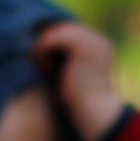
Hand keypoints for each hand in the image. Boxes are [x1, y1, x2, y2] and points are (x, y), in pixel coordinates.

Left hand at [33, 20, 125, 140]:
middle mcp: (99, 40)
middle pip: (66, 28)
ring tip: (42, 64)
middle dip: (49, 40)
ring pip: (59, 31)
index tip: (43, 55)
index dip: (55, 40)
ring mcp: (92, 41)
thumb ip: (66, 61)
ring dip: (45, 45)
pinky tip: (44, 66)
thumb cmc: (82, 102)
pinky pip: (55, 37)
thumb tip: (46, 53)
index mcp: (101, 46)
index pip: (73, 32)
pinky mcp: (82, 46)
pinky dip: (44, 49)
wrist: (95, 112)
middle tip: (38, 58)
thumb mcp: (74, 76)